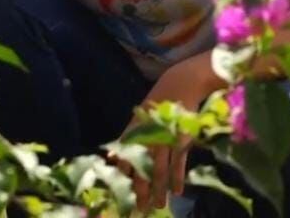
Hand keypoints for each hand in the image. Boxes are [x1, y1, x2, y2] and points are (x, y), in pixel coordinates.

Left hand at [113, 60, 211, 211]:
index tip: (120, 195)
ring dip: (159, 191)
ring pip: (159, 170)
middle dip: (139, 192)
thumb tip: (109, 156)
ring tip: (158, 207)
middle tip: (139, 210)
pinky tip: (178, 191)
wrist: (180, 84)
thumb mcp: (138, 119)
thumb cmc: (158, 104)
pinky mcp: (180, 138)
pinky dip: (177, 177)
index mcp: (134, 132)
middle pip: (140, 170)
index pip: (123, 160)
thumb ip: (127, 139)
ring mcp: (163, 138)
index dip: (121, 179)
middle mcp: (146, 136)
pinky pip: (178, 162)